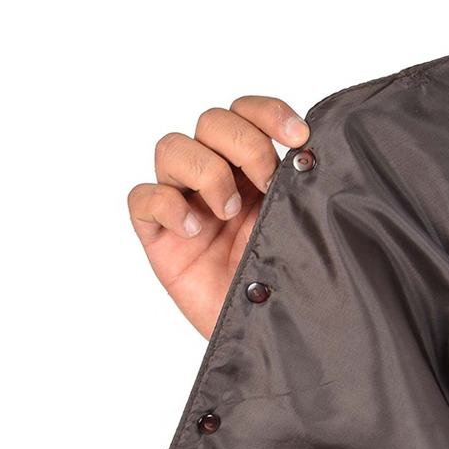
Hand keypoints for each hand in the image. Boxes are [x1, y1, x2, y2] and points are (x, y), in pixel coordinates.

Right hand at [127, 96, 309, 338]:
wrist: (271, 336)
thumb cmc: (288, 284)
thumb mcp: (302, 229)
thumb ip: (298, 189)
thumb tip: (306, 152)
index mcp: (254, 171)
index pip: (247, 113)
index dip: (267, 113)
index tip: (298, 137)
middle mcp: (218, 180)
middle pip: (211, 122)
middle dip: (244, 143)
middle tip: (267, 184)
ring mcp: (185, 204)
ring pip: (172, 148)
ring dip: (207, 171)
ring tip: (229, 212)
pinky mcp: (158, 235)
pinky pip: (142, 198)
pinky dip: (167, 204)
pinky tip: (194, 229)